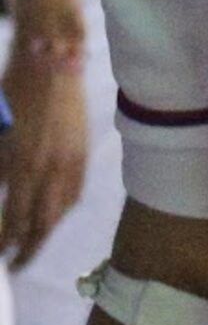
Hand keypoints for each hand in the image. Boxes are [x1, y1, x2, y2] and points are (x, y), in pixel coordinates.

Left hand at [0, 47, 87, 268]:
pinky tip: (54, 216)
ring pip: (61, 212)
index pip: (14, 220)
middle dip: (27, 250)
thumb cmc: (14, 91)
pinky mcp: (83, 152)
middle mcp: (50, 169)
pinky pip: (75, 193)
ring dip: (46, 233)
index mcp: (23, 165)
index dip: (4, 243)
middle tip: (15, 266)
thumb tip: (0, 198)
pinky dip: (63, 211)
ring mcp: (72, 162)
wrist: (54, 58)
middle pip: (41, 224)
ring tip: (33, 245)